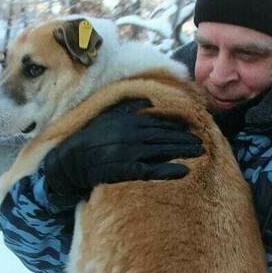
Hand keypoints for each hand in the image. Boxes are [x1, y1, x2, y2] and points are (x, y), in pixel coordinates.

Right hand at [43, 100, 203, 203]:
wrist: (70, 161)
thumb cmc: (90, 138)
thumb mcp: (107, 116)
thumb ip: (128, 106)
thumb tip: (149, 100)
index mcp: (127, 120)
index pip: (158, 122)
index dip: (176, 126)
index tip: (190, 129)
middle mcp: (130, 134)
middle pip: (164, 136)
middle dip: (184, 139)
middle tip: (201, 143)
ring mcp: (128, 152)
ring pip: (161, 151)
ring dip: (182, 152)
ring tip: (199, 153)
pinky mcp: (125, 170)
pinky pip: (151, 170)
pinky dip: (168, 170)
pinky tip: (184, 172)